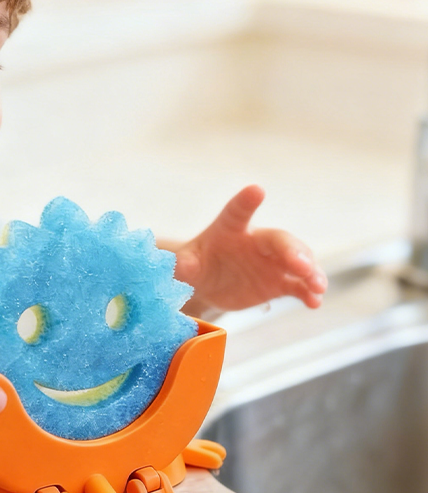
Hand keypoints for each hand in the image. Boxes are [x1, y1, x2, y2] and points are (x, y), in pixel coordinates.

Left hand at [174, 185, 326, 313]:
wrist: (210, 286)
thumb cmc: (197, 266)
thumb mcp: (187, 266)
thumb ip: (184, 264)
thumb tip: (177, 265)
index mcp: (230, 229)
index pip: (237, 212)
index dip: (246, 202)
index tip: (256, 190)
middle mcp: (256, 241)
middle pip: (278, 240)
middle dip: (292, 251)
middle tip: (301, 265)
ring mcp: (272, 261)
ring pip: (297, 261)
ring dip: (310, 272)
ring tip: (317, 286)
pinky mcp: (279, 282)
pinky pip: (298, 285)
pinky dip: (308, 292)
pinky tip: (315, 302)